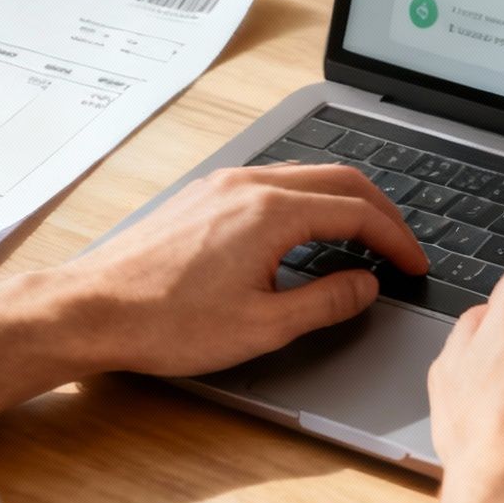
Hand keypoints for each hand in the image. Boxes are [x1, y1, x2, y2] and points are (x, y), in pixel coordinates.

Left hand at [23, 164, 427, 378]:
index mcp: (270, 212)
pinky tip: (306, 234)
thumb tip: (366, 285)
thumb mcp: (262, 327)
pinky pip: (272, 183)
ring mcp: (222, 185)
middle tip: (401, 247)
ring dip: (343, 202)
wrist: (89, 309)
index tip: (414, 265)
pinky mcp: (203, 196)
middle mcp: (248, 184)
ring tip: (363, 240)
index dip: (397, 239)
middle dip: (380, 211)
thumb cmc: (165, 322)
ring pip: (305, 176)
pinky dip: (307, 202)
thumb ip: (326, 302)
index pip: (358, 211)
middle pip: (339, 178)